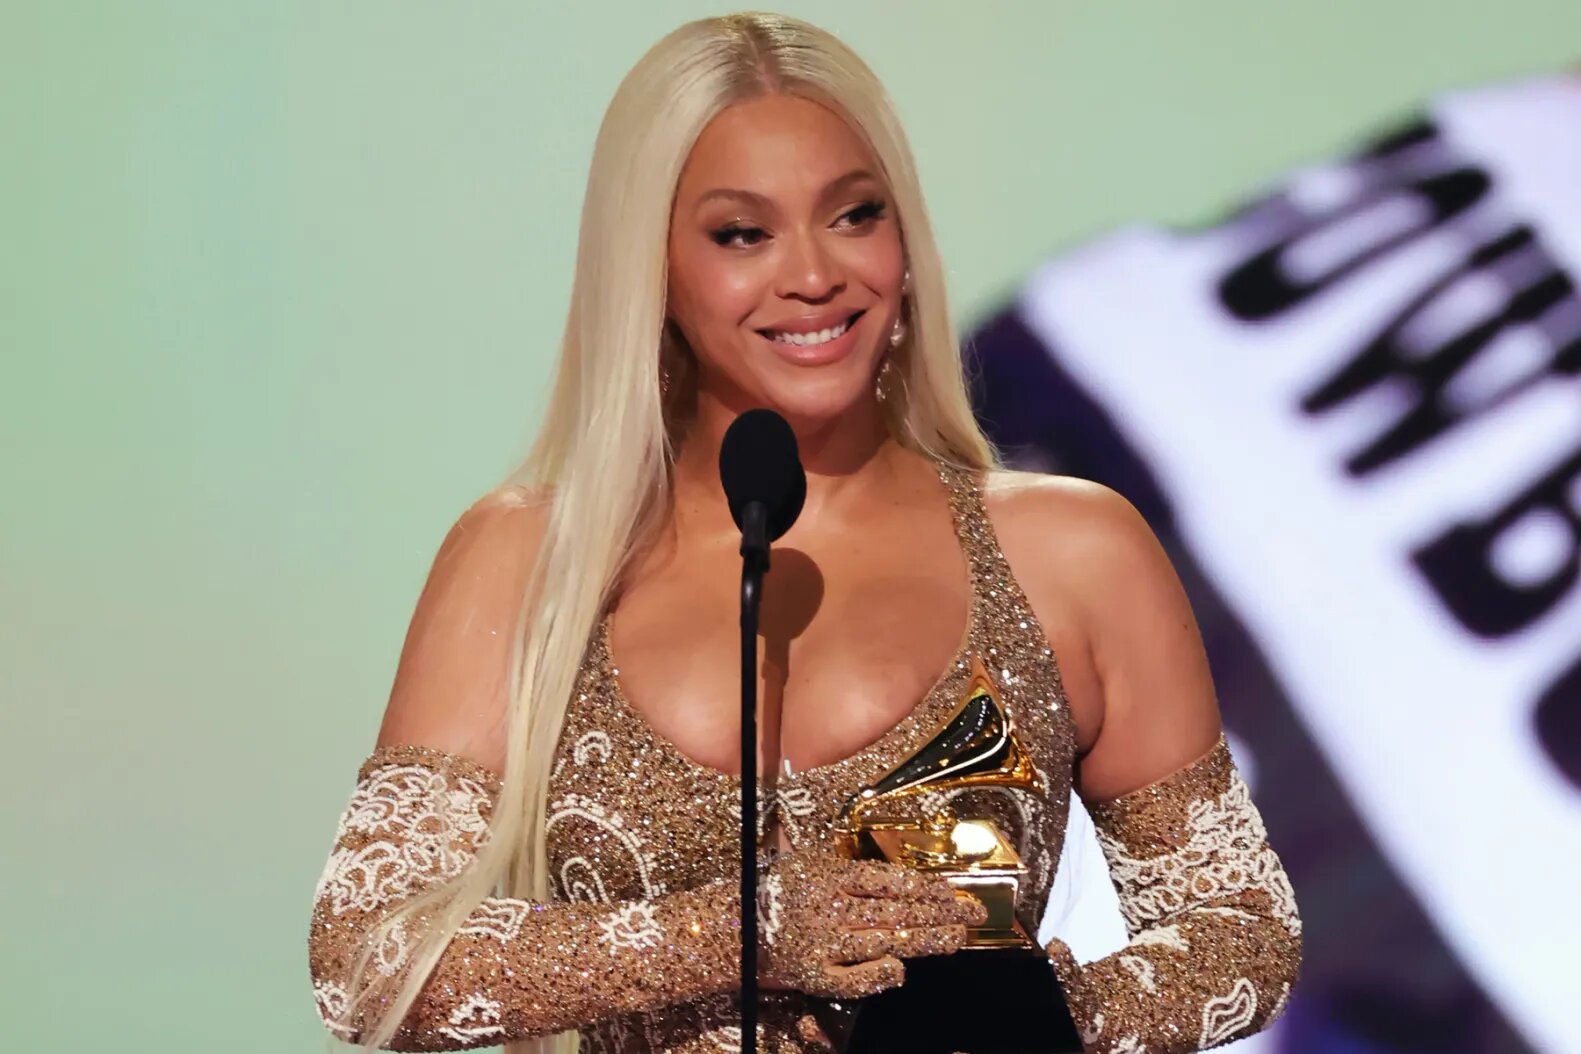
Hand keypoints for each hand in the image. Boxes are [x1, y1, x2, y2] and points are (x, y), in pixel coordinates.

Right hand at [756, 851, 987, 999]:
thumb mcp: (808, 862)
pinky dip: (875, 975)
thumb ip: (849, 868)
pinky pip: (850, 979)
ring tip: (955, 937)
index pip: (888, 879)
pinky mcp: (813, 975)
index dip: (925, 885)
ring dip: (923, 940)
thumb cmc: (777, 891)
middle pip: (895, 910)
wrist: (733, 926)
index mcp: (830, 876)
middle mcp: (829, 909)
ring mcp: (823, 944)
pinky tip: (901, 970)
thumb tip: (897, 877)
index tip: (952, 889)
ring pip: (882, 942)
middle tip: (971, 913)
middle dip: (938, 911)